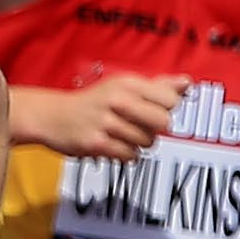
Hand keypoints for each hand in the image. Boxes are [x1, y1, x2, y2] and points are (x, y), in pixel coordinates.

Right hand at [21, 73, 188, 159]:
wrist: (53, 116)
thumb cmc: (94, 102)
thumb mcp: (123, 86)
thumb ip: (156, 86)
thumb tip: (187, 82)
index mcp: (127, 83)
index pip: (170, 100)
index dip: (167, 110)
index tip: (154, 111)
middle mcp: (117, 100)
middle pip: (163, 122)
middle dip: (156, 129)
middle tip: (141, 127)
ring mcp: (107, 122)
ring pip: (147, 142)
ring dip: (139, 143)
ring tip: (122, 135)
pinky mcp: (97, 143)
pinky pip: (130, 156)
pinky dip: (127, 155)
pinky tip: (115, 146)